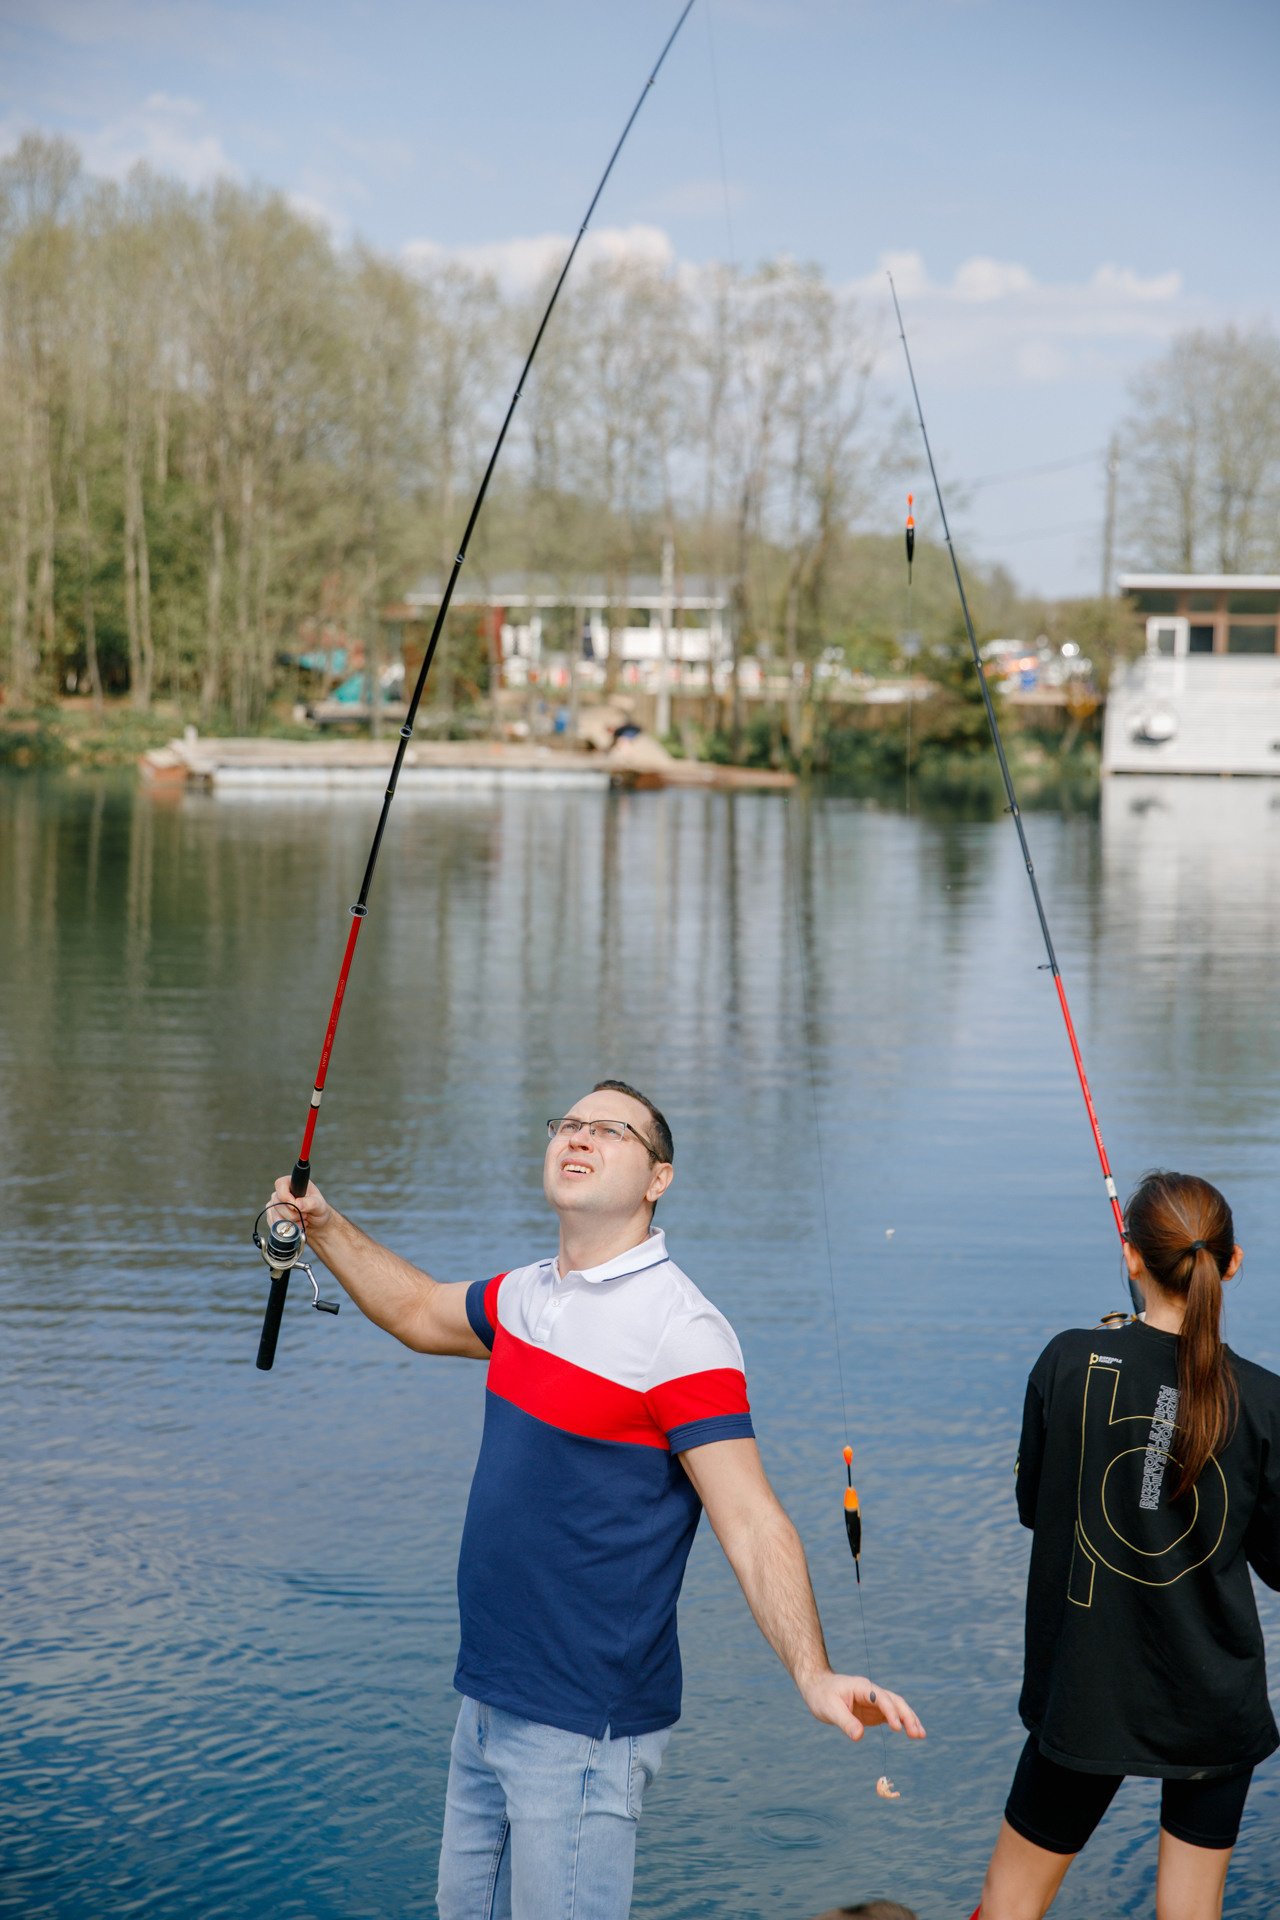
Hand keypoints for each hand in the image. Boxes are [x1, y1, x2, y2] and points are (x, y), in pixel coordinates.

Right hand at [271, 1174, 331, 1237]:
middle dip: (293, 1215)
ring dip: (291, 1223)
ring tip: (302, 1221)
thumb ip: (310, 1203)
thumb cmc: (318, 1210)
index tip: (296, 1207)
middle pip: (278, 1204)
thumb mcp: (319, 1205)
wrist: (316, 1224)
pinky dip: (287, 1229)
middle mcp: (280, 1192)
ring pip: (276, 1217)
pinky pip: (274, 1225)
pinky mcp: (272, 1216)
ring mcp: (275, 1204)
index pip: (281, 1184)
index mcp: (292, 1182)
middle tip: (305, 1216)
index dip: (286, 1197)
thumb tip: (298, 1204)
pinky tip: (295, 1226)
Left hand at [799, 1670, 925, 1744]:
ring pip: (897, 1708)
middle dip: (907, 1716)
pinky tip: (912, 1733)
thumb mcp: (829, 1709)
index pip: (881, 1698)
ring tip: (921, 1735)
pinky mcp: (873, 1711)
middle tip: (917, 1734)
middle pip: (895, 1701)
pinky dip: (902, 1723)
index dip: (890, 1712)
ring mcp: (874, 1701)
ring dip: (909, 1719)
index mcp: (862, 1687)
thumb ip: (845, 1722)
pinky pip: (891, 1716)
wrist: (817, 1687)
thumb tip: (859, 1737)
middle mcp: (872, 1692)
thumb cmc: (822, 1695)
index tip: (897, 1727)